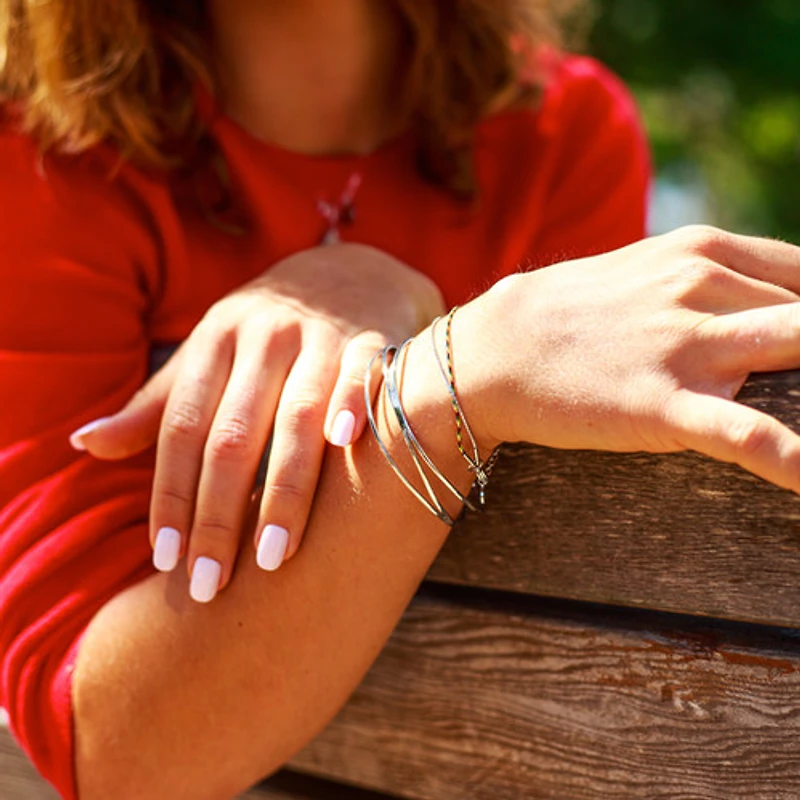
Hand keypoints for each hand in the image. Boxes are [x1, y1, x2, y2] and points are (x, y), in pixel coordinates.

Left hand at [71, 243, 443, 600]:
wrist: (350, 274)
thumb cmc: (266, 332)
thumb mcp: (207, 356)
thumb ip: (156, 406)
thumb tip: (83, 445)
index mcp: (215, 339)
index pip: (181, 427)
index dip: (170, 494)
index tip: (166, 559)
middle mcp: (262, 335)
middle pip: (233, 434)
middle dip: (219, 513)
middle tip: (210, 582)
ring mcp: (320, 335)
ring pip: (296, 417)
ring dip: (284, 490)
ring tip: (273, 557)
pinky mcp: (371, 338)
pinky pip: (363, 374)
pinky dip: (353, 405)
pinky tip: (344, 447)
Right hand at [455, 225, 799, 492]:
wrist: (491, 348)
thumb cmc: (566, 314)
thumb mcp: (642, 273)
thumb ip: (709, 281)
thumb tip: (767, 302)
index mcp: (704, 252)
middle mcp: (704, 288)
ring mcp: (685, 345)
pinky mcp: (660, 404)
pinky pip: (749, 433)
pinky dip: (795, 458)